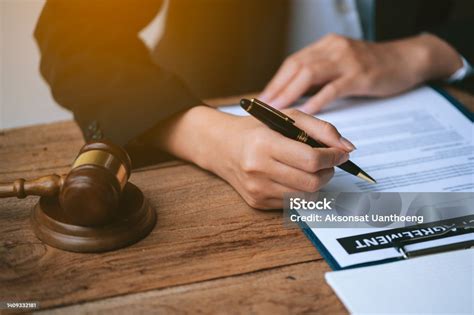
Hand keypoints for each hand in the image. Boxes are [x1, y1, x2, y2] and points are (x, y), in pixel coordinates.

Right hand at [153, 106, 354, 209]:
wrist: (221, 147)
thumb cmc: (256, 129)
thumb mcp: (287, 117)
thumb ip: (320, 128)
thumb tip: (347, 148)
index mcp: (265, 144)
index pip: (311, 160)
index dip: (333, 157)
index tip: (340, 153)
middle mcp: (258, 170)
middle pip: (312, 182)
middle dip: (328, 172)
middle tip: (328, 162)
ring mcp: (257, 190)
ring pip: (305, 197)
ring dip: (317, 183)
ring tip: (311, 169)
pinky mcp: (257, 203)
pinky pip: (292, 204)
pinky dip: (300, 191)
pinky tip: (292, 177)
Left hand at [260, 33, 463, 113]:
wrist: (406, 59)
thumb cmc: (372, 66)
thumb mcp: (341, 65)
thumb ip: (320, 76)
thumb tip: (294, 96)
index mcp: (325, 46)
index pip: (293, 62)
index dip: (276, 81)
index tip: (263, 98)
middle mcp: (333, 48)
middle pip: (297, 66)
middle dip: (278, 88)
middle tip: (265, 107)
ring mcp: (347, 60)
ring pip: (310, 74)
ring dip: (291, 93)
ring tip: (279, 110)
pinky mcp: (360, 75)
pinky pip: (333, 88)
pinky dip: (317, 100)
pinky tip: (306, 112)